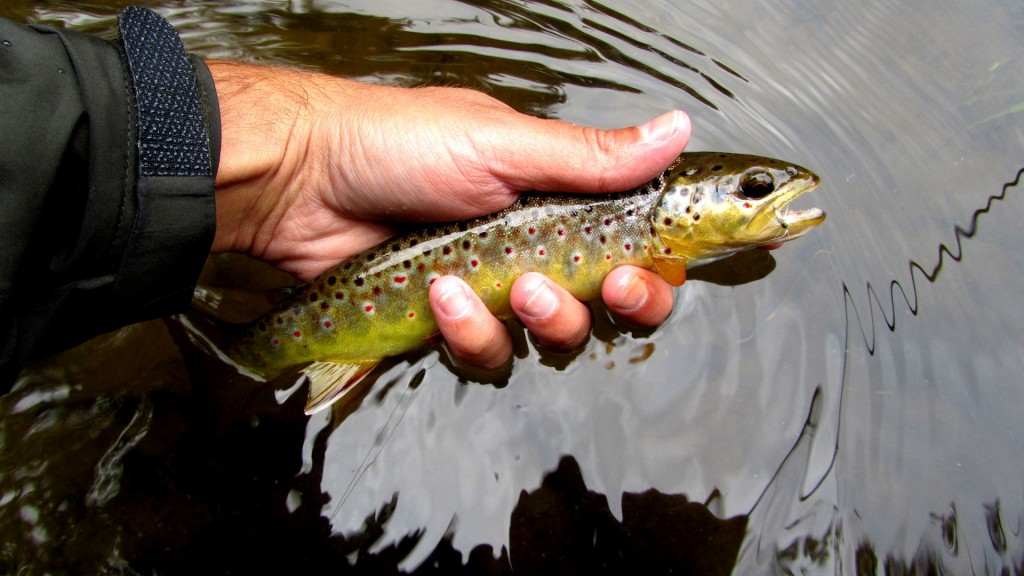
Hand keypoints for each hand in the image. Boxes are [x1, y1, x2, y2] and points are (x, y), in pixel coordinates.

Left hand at [208, 61, 688, 367]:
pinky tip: (437, 294)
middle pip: (604, 307)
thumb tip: (675, 131)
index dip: (650, 274)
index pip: (630, 247)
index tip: (637, 276)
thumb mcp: (503, 145)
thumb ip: (591, 158)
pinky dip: (467, 329)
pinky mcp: (448, 323)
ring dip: (535, 319)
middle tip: (584, 288)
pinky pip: (485, 352)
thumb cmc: (400, 143)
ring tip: (492, 284)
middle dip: (604, 305)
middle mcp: (533, 247)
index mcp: (557, 199)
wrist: (304, 179)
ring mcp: (491, 289)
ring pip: (548, 340)